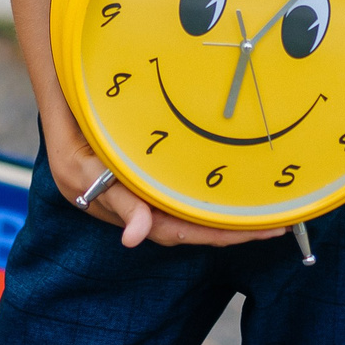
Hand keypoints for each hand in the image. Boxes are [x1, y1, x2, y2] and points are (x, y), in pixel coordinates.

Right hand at [45, 126, 282, 248]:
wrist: (62, 105)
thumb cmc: (71, 141)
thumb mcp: (86, 171)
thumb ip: (118, 201)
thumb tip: (137, 239)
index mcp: (132, 212)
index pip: (185, 231)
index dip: (223, 234)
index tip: (260, 231)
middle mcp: (145, 206)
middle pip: (196, 225)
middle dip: (237, 228)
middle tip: (282, 222)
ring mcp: (149, 190)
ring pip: (194, 208)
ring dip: (229, 212)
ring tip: (270, 209)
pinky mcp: (152, 173)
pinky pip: (187, 188)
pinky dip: (212, 192)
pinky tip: (236, 187)